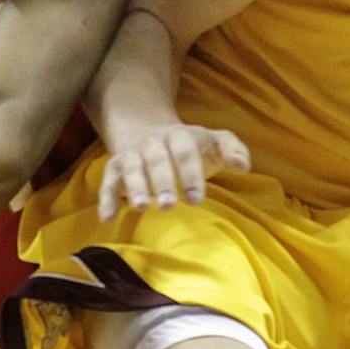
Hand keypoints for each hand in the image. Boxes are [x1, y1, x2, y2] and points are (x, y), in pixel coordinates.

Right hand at [97, 123, 250, 218]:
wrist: (148, 130)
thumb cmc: (190, 145)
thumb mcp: (213, 141)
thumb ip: (232, 149)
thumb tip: (243, 167)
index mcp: (179, 135)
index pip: (185, 152)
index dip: (190, 174)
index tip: (197, 200)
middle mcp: (153, 142)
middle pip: (156, 159)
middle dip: (163, 181)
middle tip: (170, 205)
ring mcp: (132, 154)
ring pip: (131, 168)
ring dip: (136, 187)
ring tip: (143, 207)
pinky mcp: (115, 167)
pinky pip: (108, 181)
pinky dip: (106, 199)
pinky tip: (107, 218)